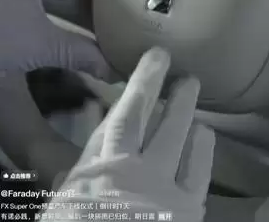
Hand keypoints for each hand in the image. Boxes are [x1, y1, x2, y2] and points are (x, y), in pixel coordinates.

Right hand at [41, 47, 215, 221]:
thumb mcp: (61, 209)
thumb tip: (74, 165)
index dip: (140, 84)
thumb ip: (71, 181)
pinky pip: (200, 170)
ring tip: (193, 90)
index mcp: (98, 170)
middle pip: (156, 119)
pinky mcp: (188, 209)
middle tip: (182, 69)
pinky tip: (206, 133)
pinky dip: (204, 148)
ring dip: (188, 111)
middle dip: (169, 89)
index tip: (154, 61)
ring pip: (181, 137)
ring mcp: (165, 189)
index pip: (122, 117)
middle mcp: (135, 171)